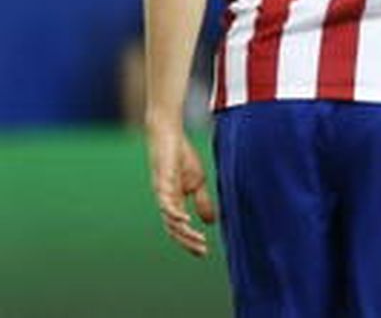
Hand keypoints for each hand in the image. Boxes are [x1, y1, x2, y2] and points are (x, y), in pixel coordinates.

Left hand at [145, 122, 215, 256]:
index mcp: (173, 203)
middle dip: (187, 241)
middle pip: (173, 229)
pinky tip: (184, 220)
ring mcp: (162, 193)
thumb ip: (202, 201)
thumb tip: (211, 222)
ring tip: (198, 240)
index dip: (189, 240)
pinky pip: (166, 203)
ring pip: (170, 220)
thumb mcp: (197, 182)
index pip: (179, 228)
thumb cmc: (181, 158)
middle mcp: (165, 202)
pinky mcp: (162, 183)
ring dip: (183, 232)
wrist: (168, 136)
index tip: (203, 252)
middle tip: (202, 251)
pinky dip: (174, 213)